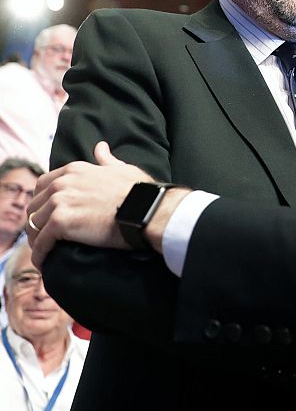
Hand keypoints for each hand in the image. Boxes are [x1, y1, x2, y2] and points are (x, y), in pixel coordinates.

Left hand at [26, 141, 153, 268]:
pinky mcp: (60, 222)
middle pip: (34, 206)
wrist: (145, 209)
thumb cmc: (139, 191)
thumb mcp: (123, 169)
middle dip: (37, 223)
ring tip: (45, 253)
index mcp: (74, 170)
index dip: (42, 202)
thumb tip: (101, 147)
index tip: (48, 215)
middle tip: (45, 239)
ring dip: (37, 240)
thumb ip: (107, 160)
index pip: (42, 185)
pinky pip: (41, 243)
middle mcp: (62, 183)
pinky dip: (40, 255)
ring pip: (34, 225)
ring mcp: (59, 202)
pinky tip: (45, 263)